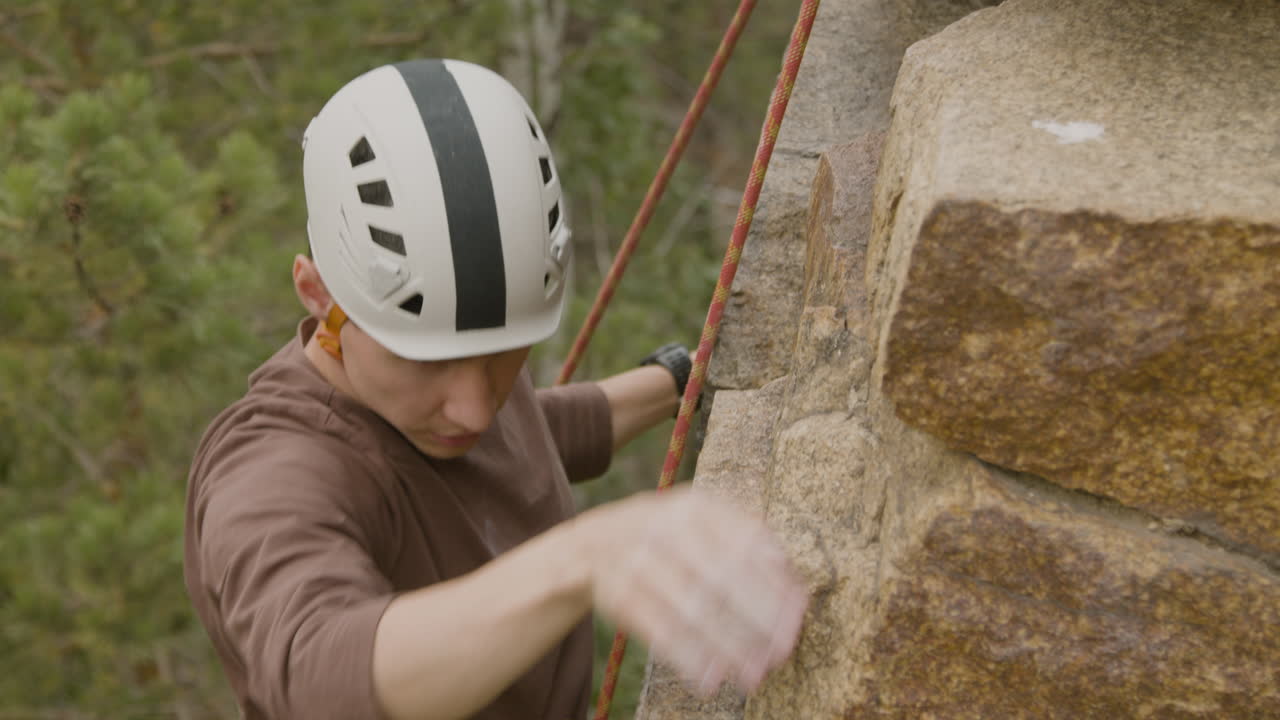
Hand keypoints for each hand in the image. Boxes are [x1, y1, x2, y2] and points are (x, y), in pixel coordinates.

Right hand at [576, 486, 806, 694]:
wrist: (595, 541)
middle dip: (758, 619)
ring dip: (727, 647)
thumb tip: (791, 579)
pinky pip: (658, 630)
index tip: (798, 617)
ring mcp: (638, 560)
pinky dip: (686, 658)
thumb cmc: (669, 535)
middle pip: (722, 578)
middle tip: (782, 653)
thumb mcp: (703, 519)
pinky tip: (710, 679)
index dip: (776, 582)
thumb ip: (747, 538)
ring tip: (753, 675)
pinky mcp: (618, 593)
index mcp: (696, 506)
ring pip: (692, 609)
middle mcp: (665, 527)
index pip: (747, 543)